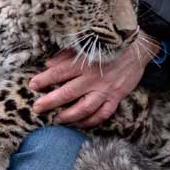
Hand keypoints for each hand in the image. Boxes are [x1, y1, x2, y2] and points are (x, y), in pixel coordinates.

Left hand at [29, 38, 158, 126]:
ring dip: (69, 116)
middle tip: (37, 108)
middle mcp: (93, 78)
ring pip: (84, 108)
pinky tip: (80, 124)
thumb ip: (66, 55)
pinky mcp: (116, 97)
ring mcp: (105, 89)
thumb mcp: (86, 45)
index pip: (60, 73)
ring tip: (57, 120)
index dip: (44, 80)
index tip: (32, 85)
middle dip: (50, 102)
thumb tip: (48, 64)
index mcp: (84, 62)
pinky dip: (90, 121)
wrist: (137, 48)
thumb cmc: (108, 46)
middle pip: (68, 93)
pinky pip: (102, 114)